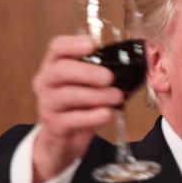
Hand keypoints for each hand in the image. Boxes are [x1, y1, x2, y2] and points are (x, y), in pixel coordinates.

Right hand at [31, 35, 123, 182]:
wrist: (64, 138)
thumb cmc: (79, 105)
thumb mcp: (87, 85)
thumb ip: (102, 72)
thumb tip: (134, 65)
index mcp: (54, 65)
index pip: (57, 47)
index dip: (73, 44)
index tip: (92, 45)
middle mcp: (46, 82)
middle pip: (61, 70)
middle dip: (87, 72)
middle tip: (110, 77)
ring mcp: (48, 104)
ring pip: (68, 96)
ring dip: (96, 95)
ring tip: (117, 97)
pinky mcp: (55, 126)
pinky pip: (73, 119)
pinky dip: (93, 116)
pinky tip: (107, 114)